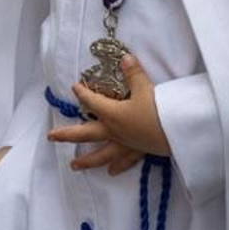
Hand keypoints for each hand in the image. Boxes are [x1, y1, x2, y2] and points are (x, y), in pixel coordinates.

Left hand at [47, 55, 168, 171]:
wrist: (177, 132)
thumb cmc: (158, 110)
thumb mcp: (146, 87)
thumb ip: (133, 73)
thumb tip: (125, 58)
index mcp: (113, 114)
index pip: (92, 101)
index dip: (82, 93)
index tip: (74, 87)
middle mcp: (114, 131)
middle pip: (86, 133)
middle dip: (67, 135)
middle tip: (51, 137)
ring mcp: (125, 144)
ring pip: (101, 154)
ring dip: (87, 160)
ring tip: (74, 166)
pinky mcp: (138, 152)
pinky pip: (124, 161)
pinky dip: (117, 166)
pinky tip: (111, 172)